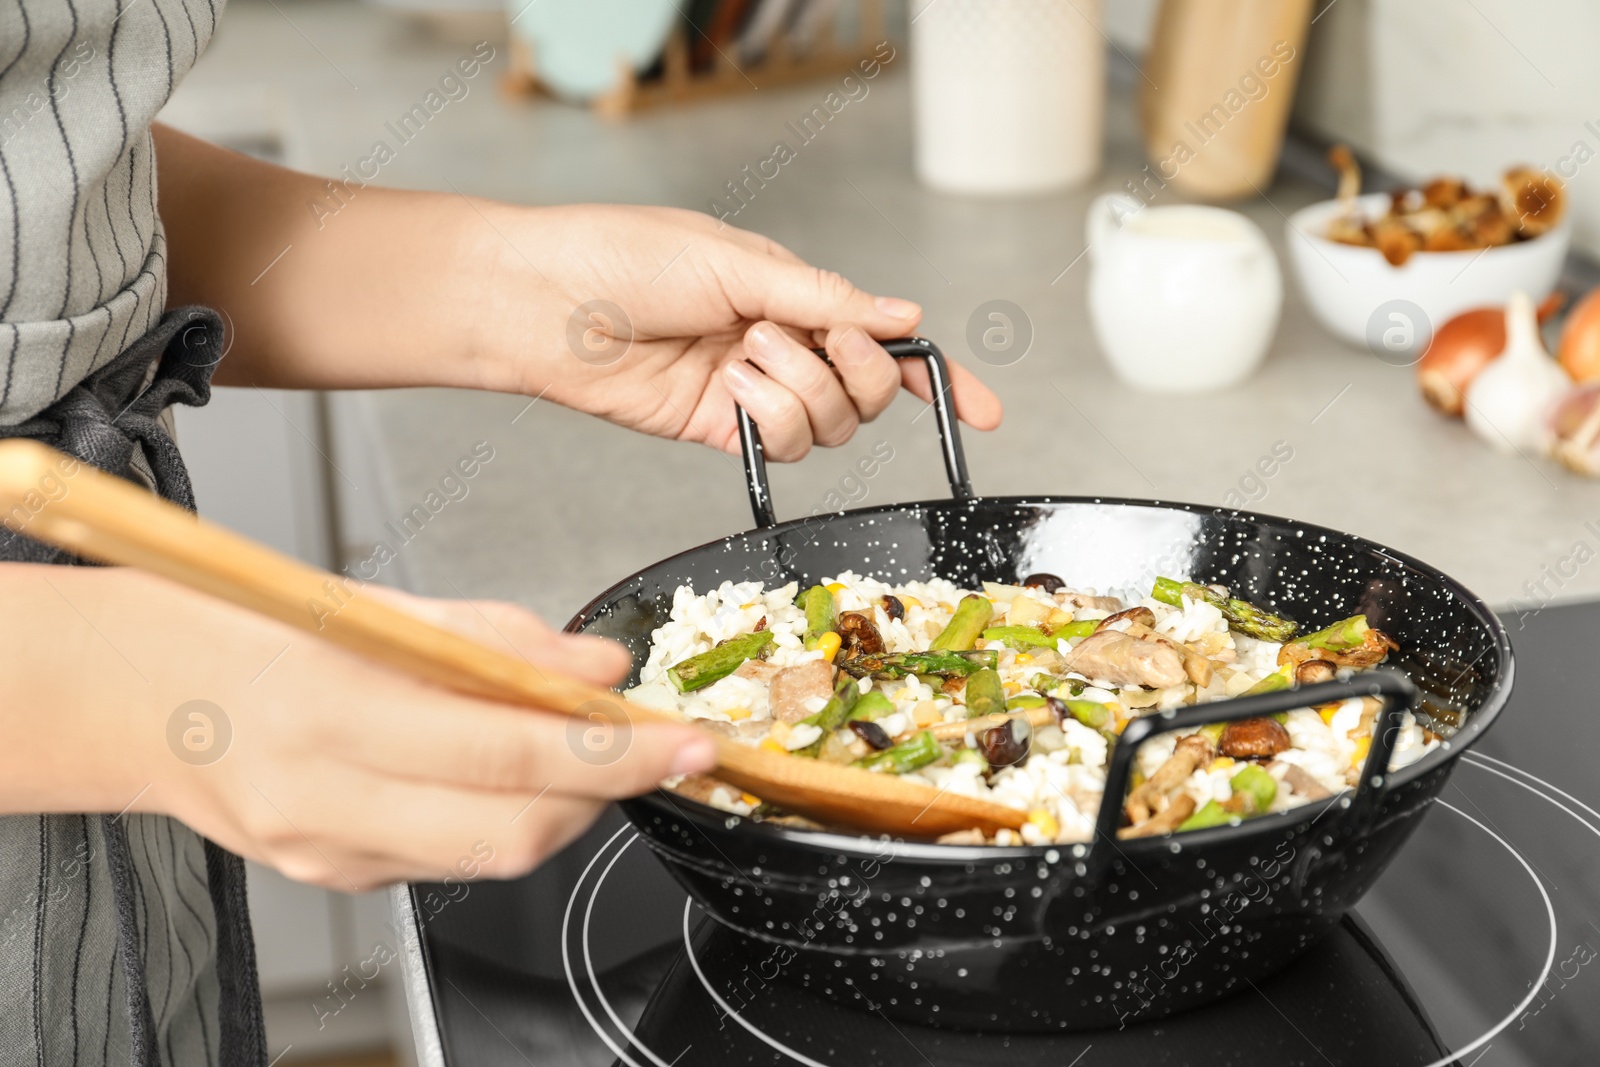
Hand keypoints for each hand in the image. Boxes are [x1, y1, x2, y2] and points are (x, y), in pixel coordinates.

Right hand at [1, 565, 713, 889]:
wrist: (133, 694)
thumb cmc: (240, 627)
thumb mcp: (372, 603)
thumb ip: (499, 641)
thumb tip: (598, 669)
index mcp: (335, 712)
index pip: (514, 755)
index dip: (620, 754)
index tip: (686, 739)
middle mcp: (329, 802)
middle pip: (519, 832)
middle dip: (612, 791)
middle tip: (662, 746)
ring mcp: (330, 855)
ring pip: (495, 855)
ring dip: (567, 805)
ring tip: (588, 746)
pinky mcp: (335, 877)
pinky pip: (450, 860)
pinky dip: (503, 816)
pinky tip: (505, 771)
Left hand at [473, 203, 1003, 460]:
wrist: (547, 301)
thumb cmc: (627, 256)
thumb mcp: (740, 263)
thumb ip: (826, 298)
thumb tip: (901, 315)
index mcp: (794, 295)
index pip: (883, 340)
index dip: (937, 378)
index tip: (985, 412)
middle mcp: (782, 348)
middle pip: (868, 391)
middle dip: (857, 370)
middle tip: (808, 338)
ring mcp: (753, 394)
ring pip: (829, 425)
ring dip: (799, 389)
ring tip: (744, 354)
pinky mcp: (720, 432)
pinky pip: (782, 446)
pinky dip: (769, 417)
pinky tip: (730, 387)